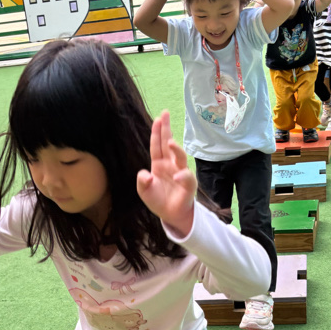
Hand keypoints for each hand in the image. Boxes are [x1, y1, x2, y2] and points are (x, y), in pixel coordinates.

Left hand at [137, 111, 195, 235]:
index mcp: (159, 164)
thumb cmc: (158, 200)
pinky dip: (182, 176)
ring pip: (180, 157)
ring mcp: (180, 172)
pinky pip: (186, 177)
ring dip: (176, 149)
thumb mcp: (144, 191)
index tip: (157, 118)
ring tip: (170, 142)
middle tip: (165, 114)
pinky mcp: (188, 184)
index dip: (156, 133)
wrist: (170, 215)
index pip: (157, 145)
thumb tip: (145, 174)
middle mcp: (170, 164)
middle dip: (166, 129)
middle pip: (168, 144)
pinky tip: (177, 176)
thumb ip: (142, 182)